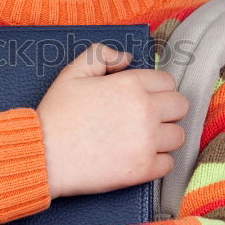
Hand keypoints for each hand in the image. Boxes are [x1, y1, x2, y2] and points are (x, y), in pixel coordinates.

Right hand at [36, 44, 188, 198]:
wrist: (44, 155)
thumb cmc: (56, 115)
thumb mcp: (72, 73)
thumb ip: (101, 55)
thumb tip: (126, 58)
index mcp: (130, 85)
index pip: (168, 82)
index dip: (156, 88)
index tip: (144, 98)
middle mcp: (145, 111)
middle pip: (181, 106)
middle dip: (167, 110)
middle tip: (147, 117)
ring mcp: (147, 142)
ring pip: (179, 136)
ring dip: (165, 136)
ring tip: (143, 138)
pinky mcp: (143, 169)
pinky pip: (169, 164)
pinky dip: (157, 162)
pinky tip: (139, 157)